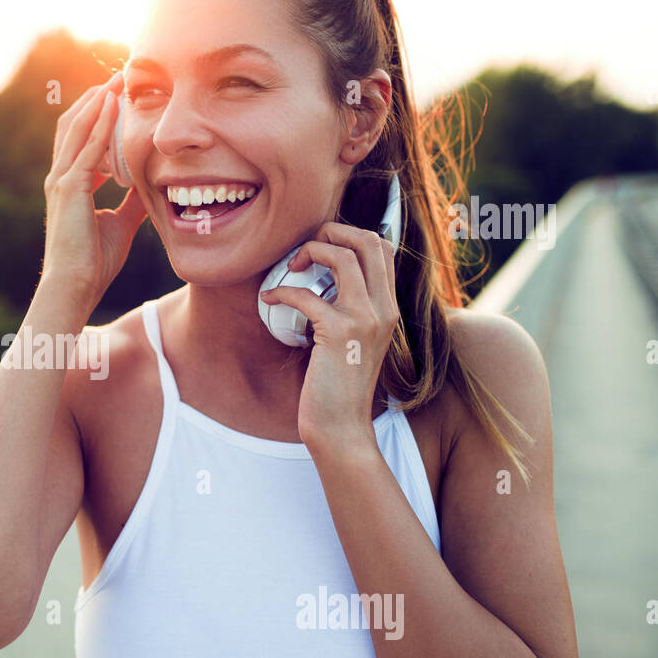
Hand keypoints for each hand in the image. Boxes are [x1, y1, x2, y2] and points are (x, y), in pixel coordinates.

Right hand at [41, 71, 147, 312]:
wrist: (75, 285)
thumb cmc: (94, 262)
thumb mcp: (121, 223)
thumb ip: (132, 201)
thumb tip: (151, 186)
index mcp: (69, 185)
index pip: (79, 139)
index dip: (95, 116)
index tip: (117, 98)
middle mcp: (59, 177)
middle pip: (73, 125)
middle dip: (95, 100)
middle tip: (118, 78)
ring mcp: (61, 181)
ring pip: (76, 128)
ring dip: (97, 102)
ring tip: (116, 81)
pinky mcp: (70, 188)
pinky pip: (87, 147)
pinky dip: (100, 123)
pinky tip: (114, 105)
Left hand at [258, 223, 399, 453]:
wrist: (341, 425)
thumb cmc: (339, 385)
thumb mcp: (355, 341)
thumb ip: (350, 311)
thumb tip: (324, 282)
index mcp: (389, 308)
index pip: (384, 248)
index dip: (352, 234)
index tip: (323, 245)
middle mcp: (384, 309)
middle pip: (369, 241)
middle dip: (332, 231)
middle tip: (305, 247)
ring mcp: (365, 319)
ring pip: (344, 256)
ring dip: (310, 251)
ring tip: (290, 267)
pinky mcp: (338, 333)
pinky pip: (307, 295)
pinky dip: (282, 292)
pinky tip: (268, 299)